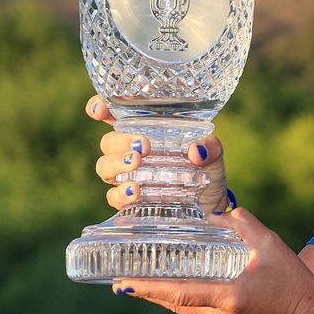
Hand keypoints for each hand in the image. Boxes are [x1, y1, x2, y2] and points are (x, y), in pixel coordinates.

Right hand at [85, 94, 231, 212]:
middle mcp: (132, 152)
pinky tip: (134, 191)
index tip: (99, 110)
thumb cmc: (206, 171)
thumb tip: (198, 149)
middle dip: (120, 141)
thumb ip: (211, 148)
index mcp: (148, 131)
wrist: (211, 206)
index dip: (102, 108)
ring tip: (137, 163)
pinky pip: (113, 196)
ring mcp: (128, 176)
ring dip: (117, 163)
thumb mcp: (213, 156)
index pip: (117, 115)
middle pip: (108, 141)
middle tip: (143, 145)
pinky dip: (121, 193)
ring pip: (104, 166)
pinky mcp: (129, 200)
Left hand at [114, 208, 313, 313]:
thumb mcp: (271, 245)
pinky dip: (185, 302)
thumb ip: (243, 224)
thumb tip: (218, 213)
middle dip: (149, 292)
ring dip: (166, 297)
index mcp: (230, 297)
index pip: (179, 293)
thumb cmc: (293, 281)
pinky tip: (179, 290)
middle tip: (123, 281)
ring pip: (185, 312)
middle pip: (175, 305)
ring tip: (145, 283)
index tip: (123, 284)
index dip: (149, 288)